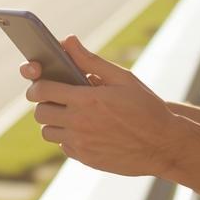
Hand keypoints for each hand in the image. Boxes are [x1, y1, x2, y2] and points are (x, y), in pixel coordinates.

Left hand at [18, 35, 190, 177]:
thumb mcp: (122, 78)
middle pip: (40, 113)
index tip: (38, 83)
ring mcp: (82, 144)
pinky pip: (64, 146)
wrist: (164, 145)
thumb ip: (90, 60)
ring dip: (54, 122)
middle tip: (57, 98)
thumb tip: (67, 41)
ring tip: (72, 113)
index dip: (35, 85)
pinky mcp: (86, 159)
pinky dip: (68, 137)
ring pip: (48, 132)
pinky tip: (86, 129)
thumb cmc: (145, 107)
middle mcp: (80, 123)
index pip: (42, 90)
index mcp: (87, 99)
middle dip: (44, 103)